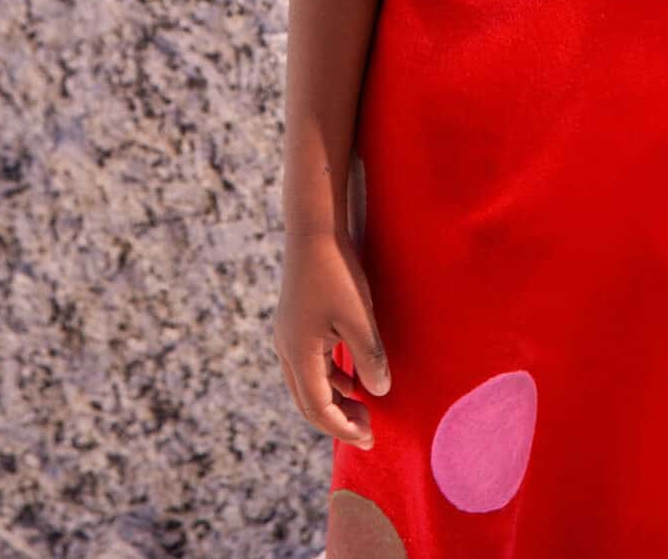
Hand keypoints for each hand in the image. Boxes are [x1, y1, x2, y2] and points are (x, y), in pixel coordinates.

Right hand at [273, 226, 391, 446]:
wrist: (314, 230)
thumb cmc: (337, 273)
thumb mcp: (360, 319)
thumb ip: (370, 359)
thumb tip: (379, 393)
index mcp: (299, 353)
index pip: (318, 408)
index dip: (344, 427)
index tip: (370, 437)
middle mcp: (288, 349)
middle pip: (308, 402)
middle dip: (337, 422)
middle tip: (369, 434)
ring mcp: (289, 337)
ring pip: (307, 385)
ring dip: (334, 402)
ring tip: (364, 411)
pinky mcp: (297, 325)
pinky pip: (310, 366)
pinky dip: (330, 381)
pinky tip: (353, 382)